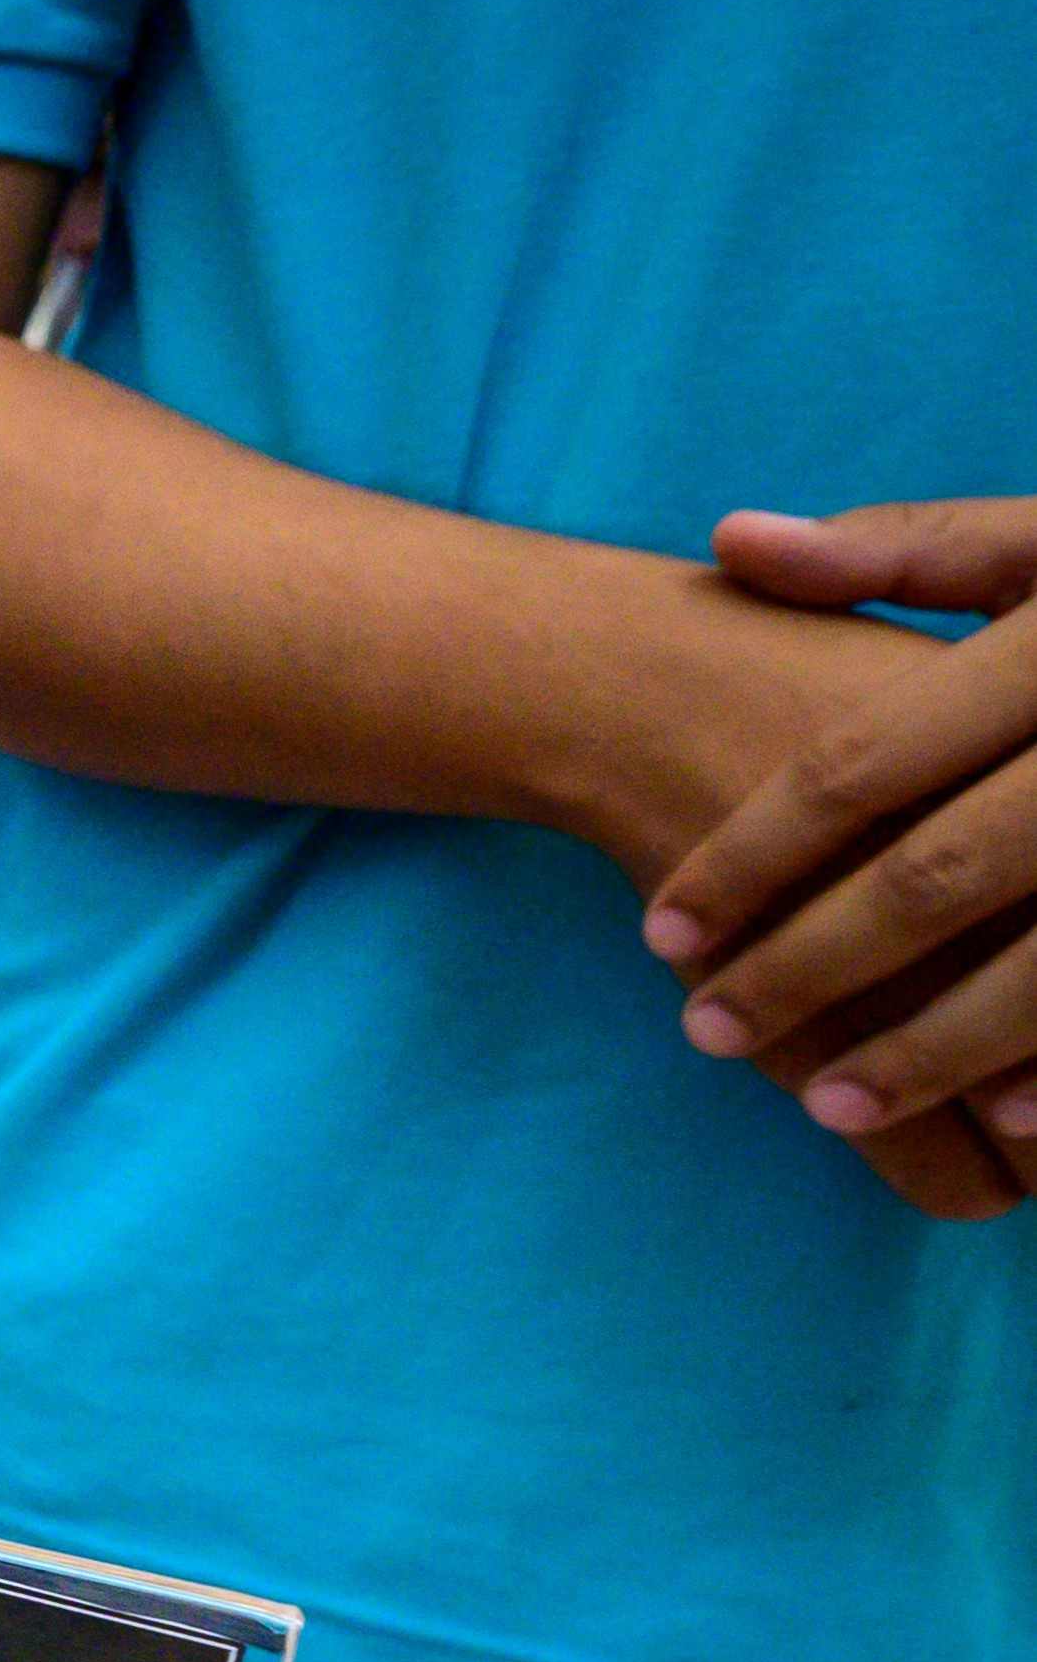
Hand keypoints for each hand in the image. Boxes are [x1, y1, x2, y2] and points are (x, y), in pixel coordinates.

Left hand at [645, 499, 1036, 1180]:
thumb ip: (905, 548)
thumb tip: (731, 542)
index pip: (861, 765)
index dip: (750, 854)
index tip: (661, 931)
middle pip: (935, 875)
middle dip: (812, 966)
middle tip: (708, 1034)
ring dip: (930, 1048)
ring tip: (826, 1108)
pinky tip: (1001, 1119)